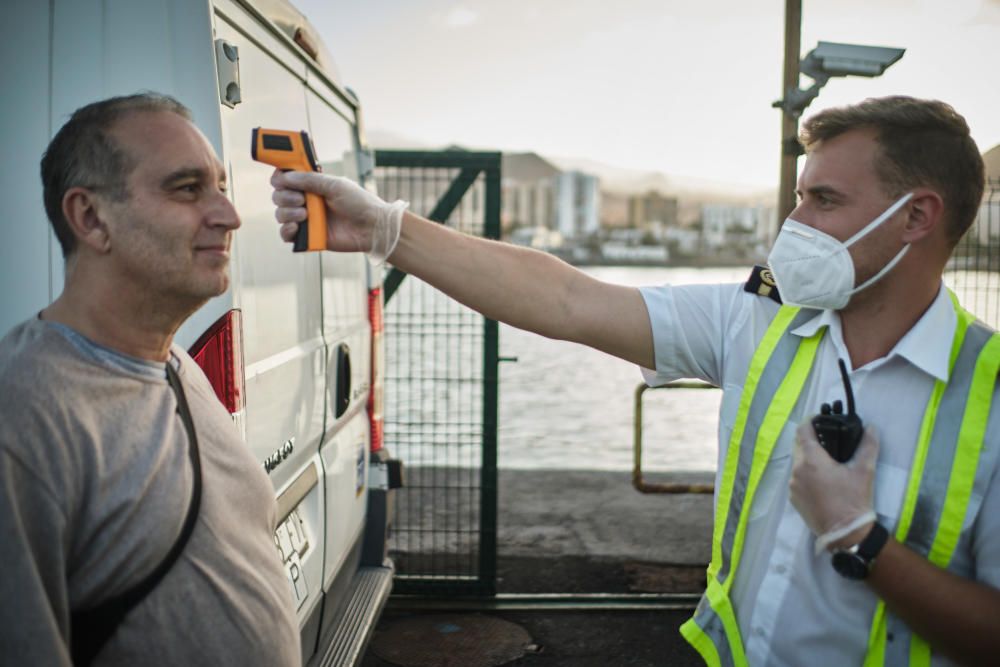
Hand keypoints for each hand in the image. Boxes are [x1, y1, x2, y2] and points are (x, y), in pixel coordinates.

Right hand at [270, 170, 407, 262]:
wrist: (372, 228)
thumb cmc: (359, 203)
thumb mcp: (335, 185)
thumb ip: (310, 180)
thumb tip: (286, 177)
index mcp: (313, 186)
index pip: (286, 179)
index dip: (280, 177)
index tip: (281, 179)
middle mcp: (307, 201)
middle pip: (279, 196)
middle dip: (284, 196)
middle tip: (302, 199)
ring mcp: (306, 219)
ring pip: (280, 214)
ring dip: (287, 212)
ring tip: (304, 214)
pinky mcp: (308, 236)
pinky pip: (286, 235)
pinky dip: (286, 231)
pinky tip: (297, 227)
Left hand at [789, 421, 878, 552]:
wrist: (846, 534)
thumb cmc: (854, 500)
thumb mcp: (865, 471)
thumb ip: (868, 446)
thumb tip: (872, 428)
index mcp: (811, 460)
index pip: (802, 431)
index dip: (810, 421)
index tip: (819, 418)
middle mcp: (797, 470)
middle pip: (798, 445)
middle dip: (810, 439)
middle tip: (827, 438)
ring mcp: (793, 486)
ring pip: (797, 462)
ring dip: (808, 457)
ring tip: (827, 458)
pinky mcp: (794, 498)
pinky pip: (797, 478)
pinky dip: (806, 473)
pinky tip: (822, 478)